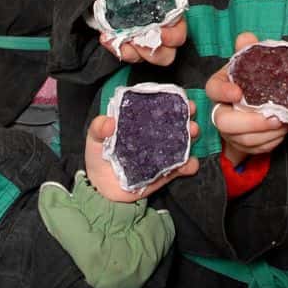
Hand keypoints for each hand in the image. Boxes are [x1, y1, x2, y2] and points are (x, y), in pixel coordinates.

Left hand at [84, 106, 199, 202]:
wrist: (101, 190)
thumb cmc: (99, 158)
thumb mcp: (94, 140)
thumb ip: (98, 129)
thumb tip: (109, 121)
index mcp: (139, 122)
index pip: (157, 106)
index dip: (171, 99)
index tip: (181, 96)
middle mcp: (154, 135)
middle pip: (175, 121)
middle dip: (186, 115)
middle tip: (191, 114)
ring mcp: (162, 153)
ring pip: (183, 142)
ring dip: (191, 136)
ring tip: (193, 133)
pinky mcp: (166, 172)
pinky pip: (181, 168)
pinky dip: (189, 165)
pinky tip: (190, 164)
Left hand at [98, 0, 186, 65]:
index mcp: (170, 19)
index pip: (179, 35)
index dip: (172, 37)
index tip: (161, 34)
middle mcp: (161, 37)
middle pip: (166, 56)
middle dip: (152, 52)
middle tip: (137, 40)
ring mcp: (146, 46)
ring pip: (145, 59)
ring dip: (131, 52)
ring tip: (118, 38)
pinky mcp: (131, 50)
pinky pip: (126, 56)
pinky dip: (115, 48)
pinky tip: (107, 38)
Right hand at [206, 32, 287, 165]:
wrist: (262, 101)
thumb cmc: (254, 79)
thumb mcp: (253, 62)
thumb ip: (250, 50)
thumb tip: (246, 38)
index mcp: (221, 86)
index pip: (212, 89)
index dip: (223, 92)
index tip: (237, 93)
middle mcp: (221, 110)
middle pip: (223, 122)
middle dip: (250, 122)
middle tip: (273, 116)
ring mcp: (230, 130)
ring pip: (241, 139)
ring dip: (265, 134)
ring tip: (284, 122)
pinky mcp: (241, 145)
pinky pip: (254, 149)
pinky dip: (270, 142)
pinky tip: (282, 131)